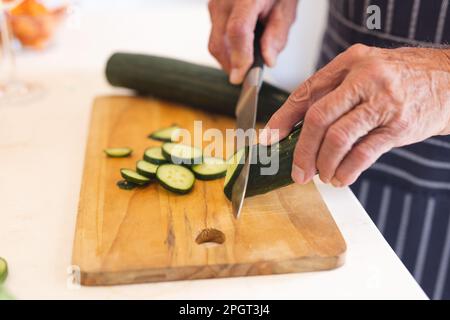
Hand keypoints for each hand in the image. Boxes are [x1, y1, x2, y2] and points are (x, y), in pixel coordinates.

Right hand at [208, 0, 297, 83]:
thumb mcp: (286, 7)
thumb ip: (277, 35)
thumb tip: (268, 61)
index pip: (238, 30)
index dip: (239, 57)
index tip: (242, 78)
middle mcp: (225, 0)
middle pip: (220, 43)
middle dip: (233, 66)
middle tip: (249, 76)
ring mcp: (215, 3)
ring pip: (215, 43)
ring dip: (230, 59)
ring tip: (248, 58)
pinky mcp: (212, 9)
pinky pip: (215, 36)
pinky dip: (227, 49)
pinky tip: (241, 48)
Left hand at [262, 44, 449, 186]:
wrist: (449, 80)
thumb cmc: (399, 79)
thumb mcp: (363, 72)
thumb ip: (333, 94)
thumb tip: (296, 130)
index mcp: (349, 62)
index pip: (306, 93)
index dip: (283, 119)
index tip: (269, 140)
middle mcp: (364, 78)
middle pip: (318, 118)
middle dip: (302, 151)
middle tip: (298, 172)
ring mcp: (383, 102)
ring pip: (338, 138)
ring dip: (324, 164)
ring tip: (322, 176)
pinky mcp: (398, 126)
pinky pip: (363, 154)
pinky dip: (347, 171)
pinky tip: (341, 178)